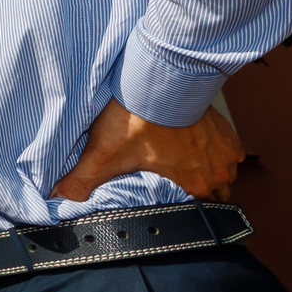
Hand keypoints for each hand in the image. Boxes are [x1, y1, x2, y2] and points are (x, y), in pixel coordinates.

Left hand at [49, 97, 242, 204]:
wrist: (159, 79)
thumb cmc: (137, 116)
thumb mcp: (103, 152)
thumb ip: (82, 179)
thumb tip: (60, 196)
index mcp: (194, 185)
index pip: (198, 213)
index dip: (183, 208)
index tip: (169, 201)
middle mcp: (216, 171)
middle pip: (214, 194)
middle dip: (198, 192)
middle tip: (176, 183)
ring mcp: (224, 150)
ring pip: (224, 174)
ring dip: (209, 172)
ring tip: (186, 165)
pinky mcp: (226, 131)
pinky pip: (230, 152)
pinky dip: (217, 151)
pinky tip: (199, 146)